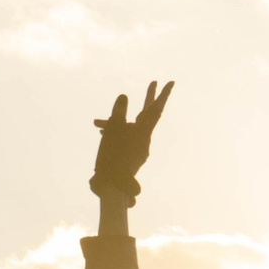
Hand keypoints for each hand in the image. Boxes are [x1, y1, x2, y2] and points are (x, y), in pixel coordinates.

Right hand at [91, 79, 172, 202]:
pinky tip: (103, 135)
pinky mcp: (133, 158)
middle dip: (148, 99)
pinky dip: (116, 135)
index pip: (156, 109)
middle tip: (153, 83)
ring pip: (129, 130)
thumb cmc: (113, 155)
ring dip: (116, 124)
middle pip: (146, 115)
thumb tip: (124, 97)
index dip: (163, 95)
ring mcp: (139, 150)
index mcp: (143, 132)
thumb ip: (119, 111)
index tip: (171, 82)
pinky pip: (126, 140)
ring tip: (98, 124)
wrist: (112, 186)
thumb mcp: (113, 129)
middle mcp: (144, 140)